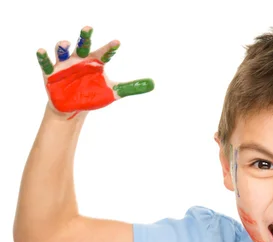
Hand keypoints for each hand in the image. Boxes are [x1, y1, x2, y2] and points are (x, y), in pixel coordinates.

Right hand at [36, 26, 153, 119]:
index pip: (104, 53)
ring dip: (63, 46)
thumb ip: (131, 87)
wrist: (72, 106)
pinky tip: (42, 51)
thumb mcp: (113, 92)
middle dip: (84, 36)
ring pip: (63, 49)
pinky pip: (45, 62)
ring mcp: (64, 64)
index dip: (110, 48)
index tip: (118, 43)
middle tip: (88, 28)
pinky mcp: (51, 72)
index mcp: (95, 62)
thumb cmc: (92, 94)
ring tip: (66, 45)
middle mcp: (79, 58)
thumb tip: (153, 84)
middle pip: (82, 44)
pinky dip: (43, 57)